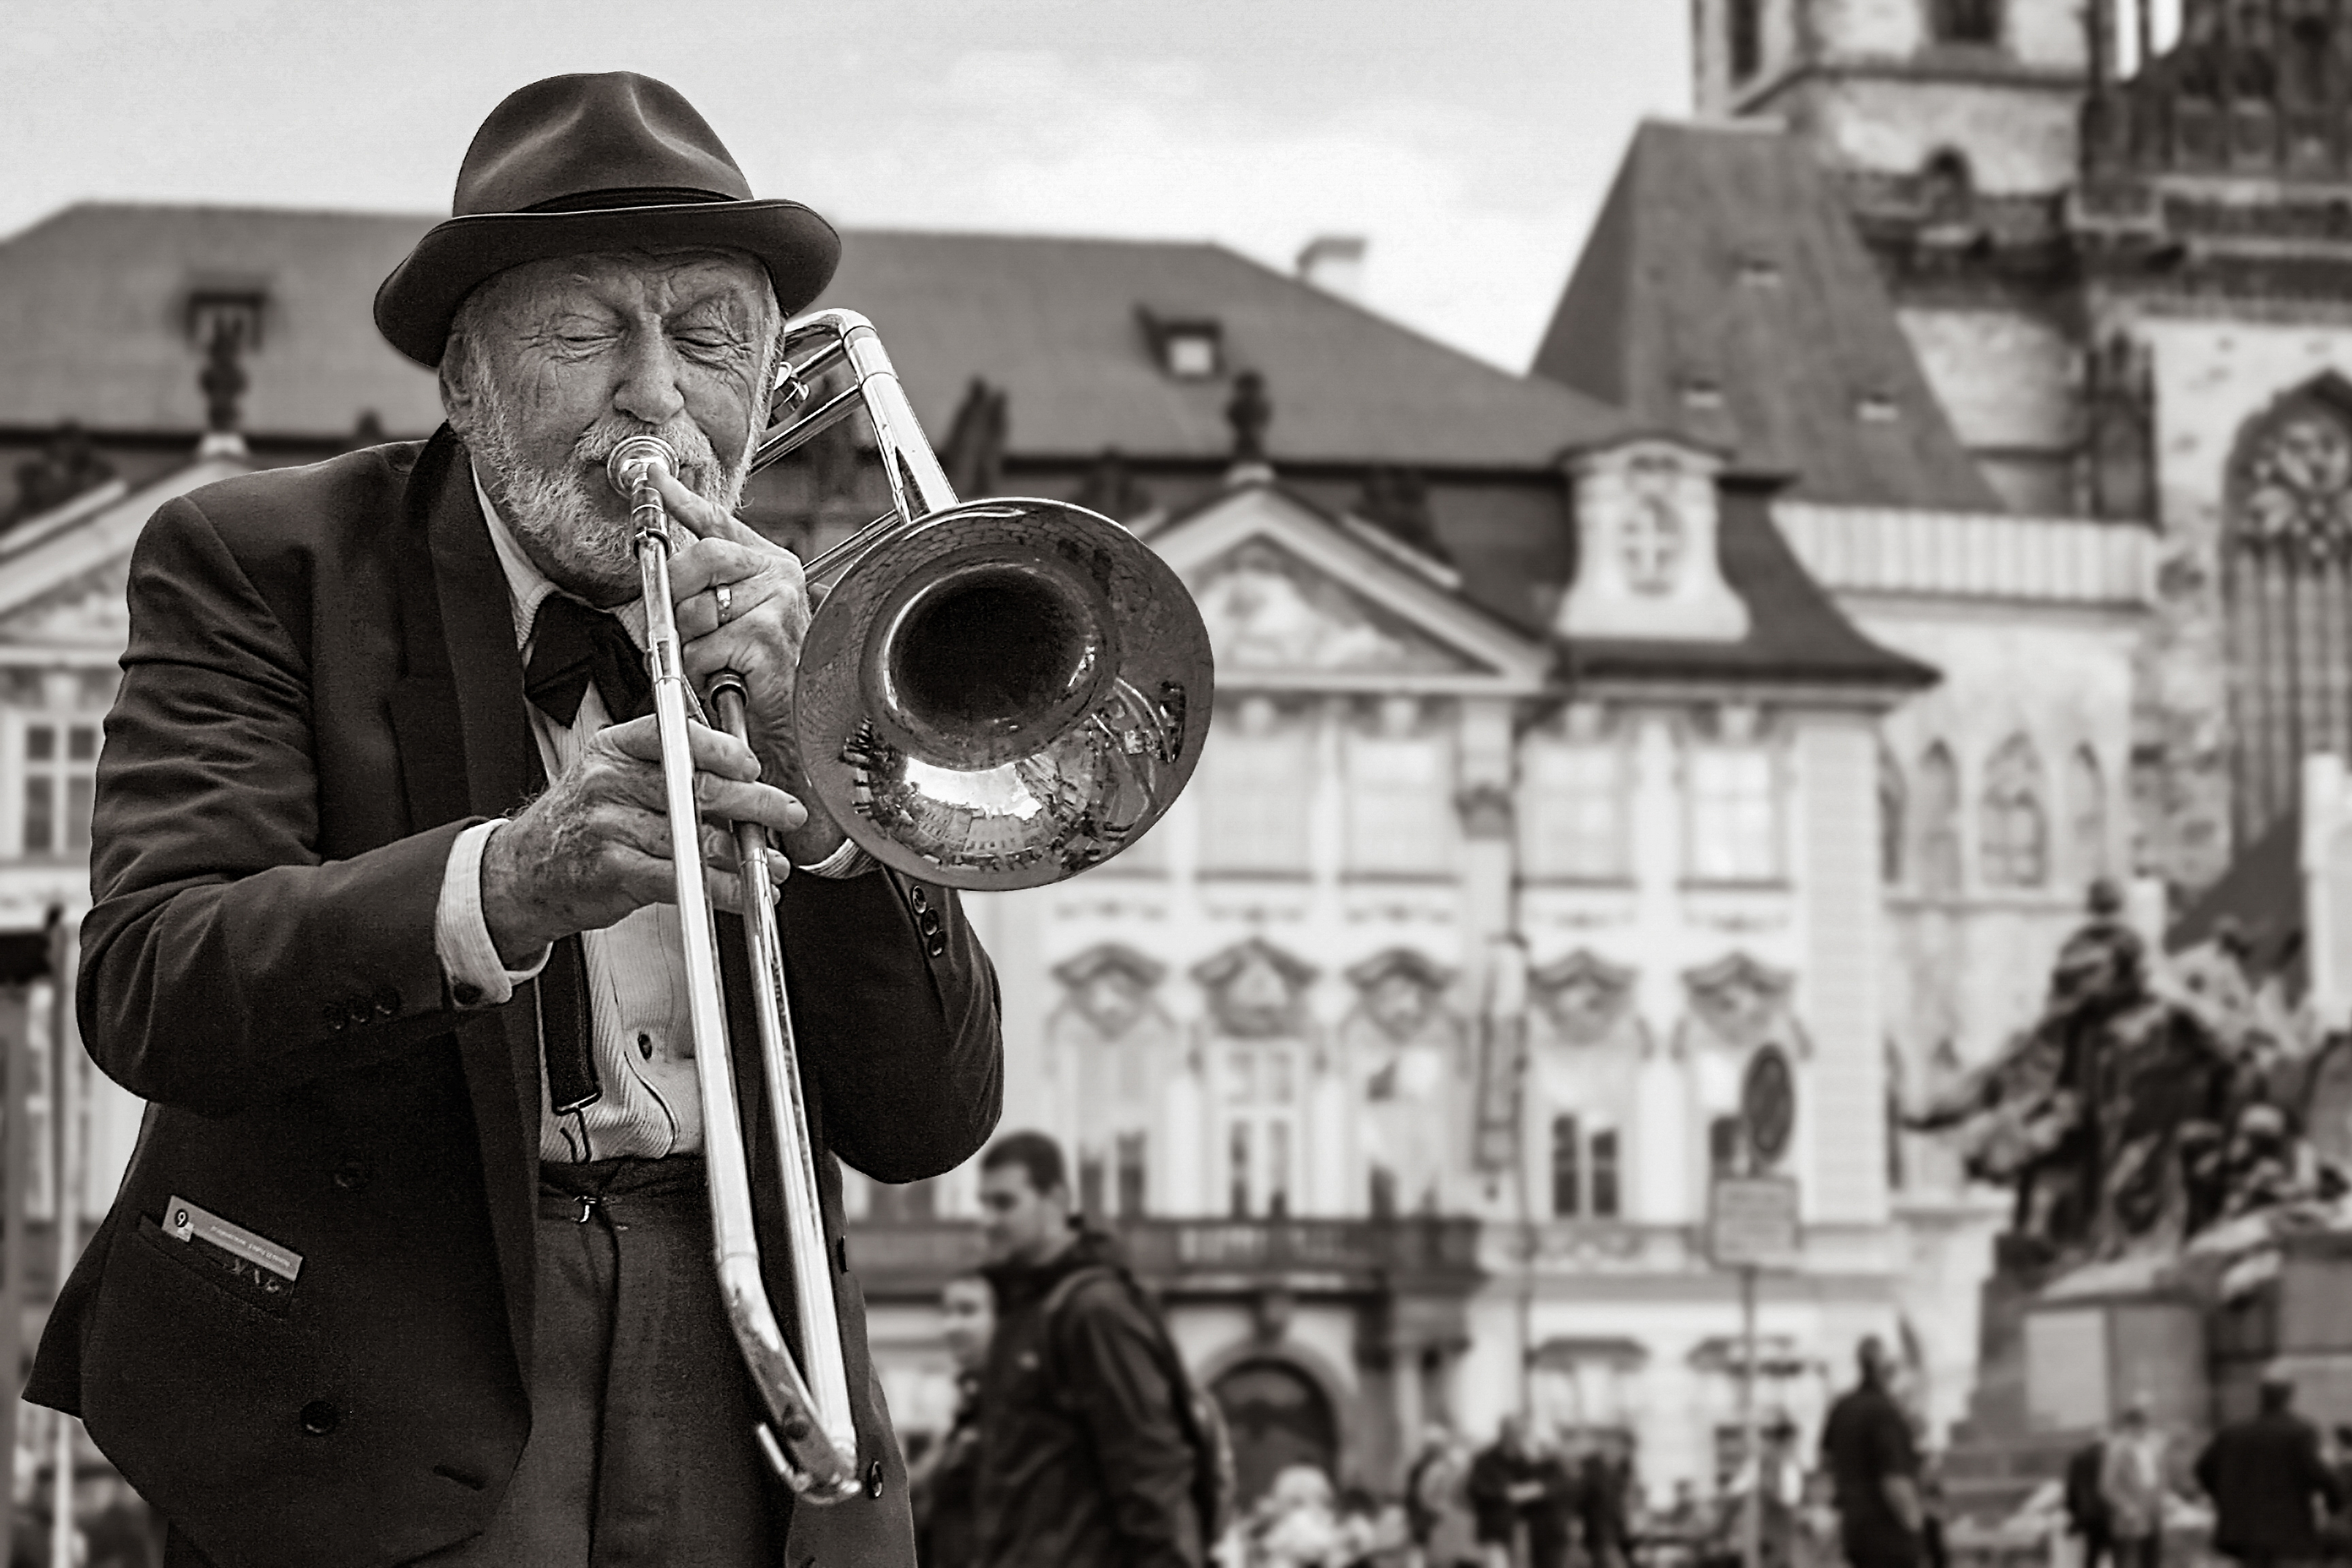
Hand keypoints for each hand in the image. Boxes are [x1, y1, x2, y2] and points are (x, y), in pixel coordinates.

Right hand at [479, 714, 806, 965]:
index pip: (674, 734)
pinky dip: (720, 889)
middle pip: (695, 787)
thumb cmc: (580, 821)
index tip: (751, 765)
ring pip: (694, 837)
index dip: (721, 749)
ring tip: (772, 863)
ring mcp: (609, 826)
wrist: (523, 871)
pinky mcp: (613, 870)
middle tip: (786, 812)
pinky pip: (680, 877)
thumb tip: (744, 781)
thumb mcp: (611, 773)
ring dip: (744, 854)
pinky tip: (742, 892)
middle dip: (753, 803)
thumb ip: (668, 766)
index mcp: (614, 748)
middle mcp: (609, 782)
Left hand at [652, 469, 845, 865]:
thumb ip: (709, 588)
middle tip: (683, 627)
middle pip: (700, 558)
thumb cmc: (765, 682)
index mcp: (774, 566)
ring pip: (694, 610)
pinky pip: (702, 646)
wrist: (801, 729)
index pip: (721, 522)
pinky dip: (704, 671)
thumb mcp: (735, 623)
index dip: (683, 500)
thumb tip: (664, 557)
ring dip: (692, 647)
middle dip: (676, 594)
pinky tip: (730, 679)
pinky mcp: (765, 636)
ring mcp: (777, 604)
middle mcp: (781, 577)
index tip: (656, 479)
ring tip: (720, 664)